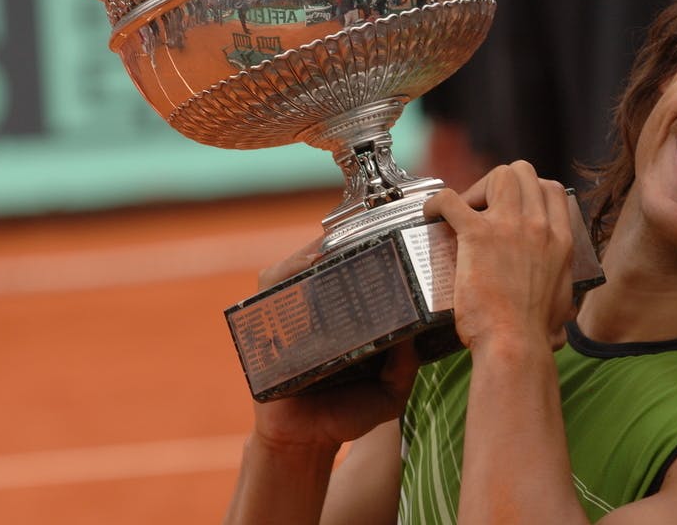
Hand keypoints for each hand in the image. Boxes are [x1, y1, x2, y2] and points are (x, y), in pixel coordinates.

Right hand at [249, 240, 420, 453]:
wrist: (306, 441)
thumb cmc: (348, 412)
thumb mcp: (390, 392)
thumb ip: (405, 367)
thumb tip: (411, 337)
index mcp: (350, 318)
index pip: (357, 272)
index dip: (370, 251)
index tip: (389, 236)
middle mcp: (319, 309)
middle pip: (325, 262)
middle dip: (343, 244)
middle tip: (363, 235)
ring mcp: (291, 314)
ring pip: (297, 268)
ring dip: (314, 252)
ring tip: (335, 247)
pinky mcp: (266, 324)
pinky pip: (270, 287)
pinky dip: (286, 272)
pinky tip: (307, 266)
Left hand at [423, 160, 575, 352]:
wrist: (515, 344)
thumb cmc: (533, 333)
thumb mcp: (560, 305)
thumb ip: (559, 299)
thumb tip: (560, 323)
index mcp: (560, 240)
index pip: (551, 189)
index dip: (528, 190)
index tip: (511, 205)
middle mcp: (538, 226)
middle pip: (523, 172)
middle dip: (500, 183)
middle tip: (484, 208)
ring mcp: (509, 227)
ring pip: (498, 175)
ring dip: (477, 188)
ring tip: (464, 212)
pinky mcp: (476, 235)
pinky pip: (451, 199)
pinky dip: (437, 202)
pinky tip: (431, 214)